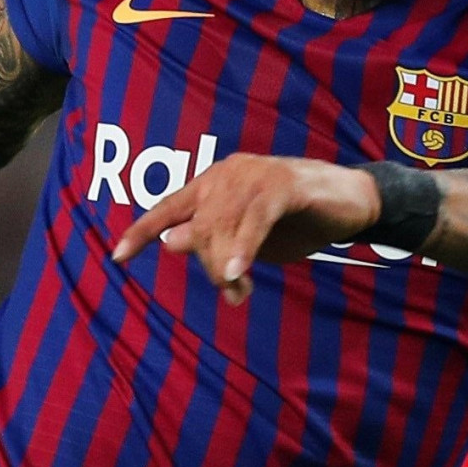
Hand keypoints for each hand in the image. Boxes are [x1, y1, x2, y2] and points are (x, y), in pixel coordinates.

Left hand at [111, 154, 382, 301]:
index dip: (140, 231)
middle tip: (233, 293)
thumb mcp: (246, 238)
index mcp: (212, 184)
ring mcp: (254, 175)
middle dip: (209, 266)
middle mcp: (226, 173)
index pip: (167, 208)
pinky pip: (254, 221)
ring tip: (239, 290)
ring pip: (222, 228)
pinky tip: (236, 273)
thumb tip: (168, 243)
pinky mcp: (284, 184)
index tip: (116, 258)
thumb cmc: (296, 220)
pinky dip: (243, 249)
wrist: (351, 201)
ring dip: (227, 266)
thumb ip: (212, 240)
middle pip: (197, 228)